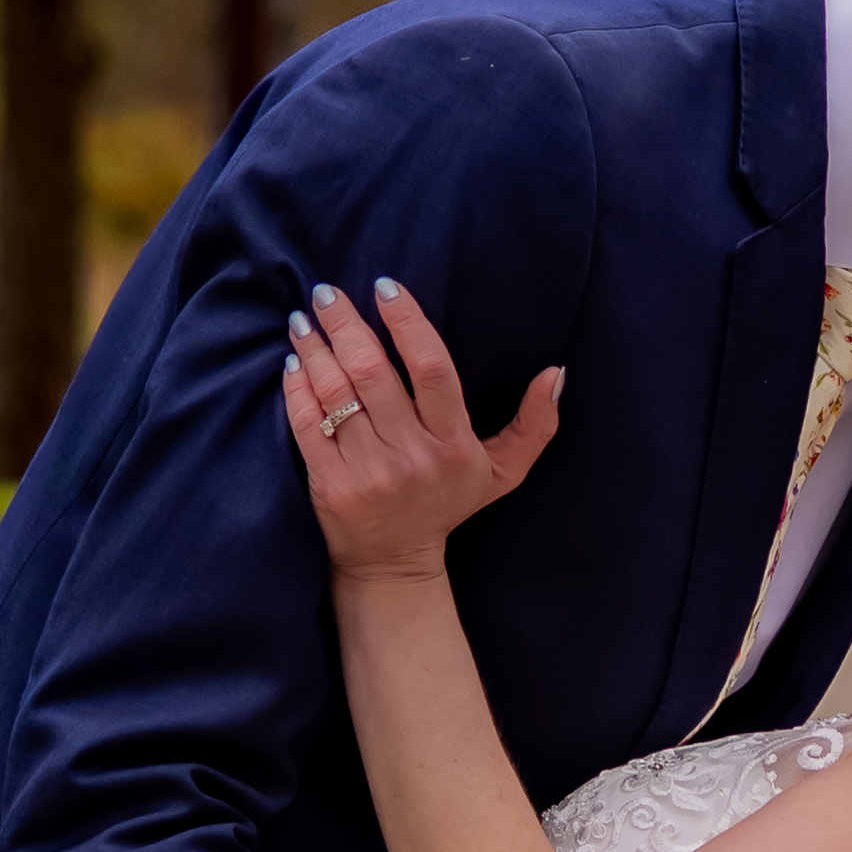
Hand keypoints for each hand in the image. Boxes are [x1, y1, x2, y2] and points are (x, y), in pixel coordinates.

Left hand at [283, 278, 560, 582]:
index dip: (409, 323)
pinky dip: (298, 387)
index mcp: (454, 444)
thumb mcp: (503, 471)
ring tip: (304, 318)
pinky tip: (296, 359)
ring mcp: (368, 472)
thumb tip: (556, 372)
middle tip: (327, 291)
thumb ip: (534, 423)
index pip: (434, 369)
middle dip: (346, 324)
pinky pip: (308, 425)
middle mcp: (412, 457)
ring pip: (337, 394)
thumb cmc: (448, 503)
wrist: (394, 563)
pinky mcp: (331, 485)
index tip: (386, 288)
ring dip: (316, 348)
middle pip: (374, 374)